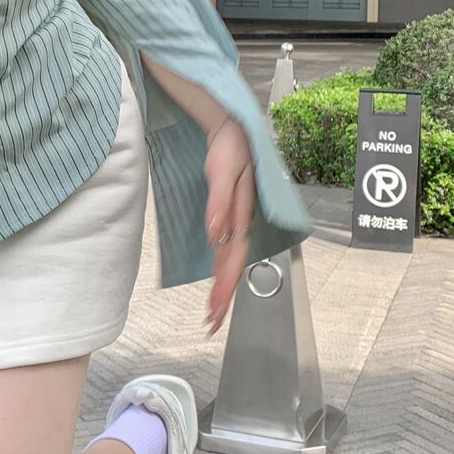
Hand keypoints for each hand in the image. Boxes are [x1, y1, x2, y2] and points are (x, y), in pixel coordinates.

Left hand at [202, 116, 254, 337]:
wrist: (232, 130)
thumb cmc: (230, 148)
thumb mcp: (222, 172)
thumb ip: (218, 203)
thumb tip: (214, 234)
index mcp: (241, 214)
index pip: (233, 256)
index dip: (225, 285)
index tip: (215, 308)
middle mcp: (241, 221)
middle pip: (233, 264)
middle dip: (223, 295)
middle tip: (212, 323)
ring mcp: (236, 219)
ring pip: (230, 259)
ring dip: (222, 286)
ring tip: (214, 313)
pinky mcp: (228, 215)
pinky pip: (226, 246)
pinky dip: (220, 266)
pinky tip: (216, 279)